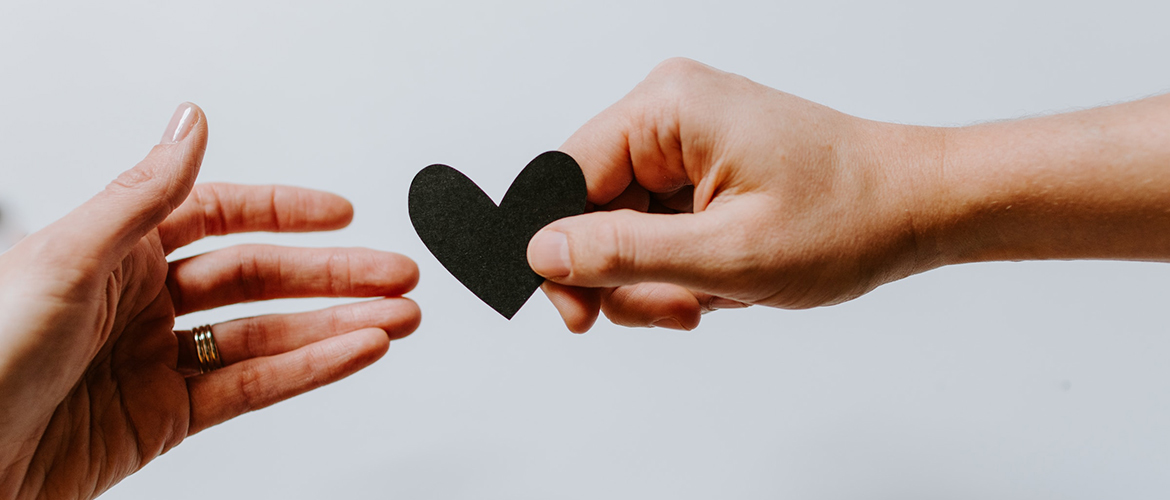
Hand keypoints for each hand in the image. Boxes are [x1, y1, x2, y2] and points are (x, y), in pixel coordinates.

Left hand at [0, 104, 420, 498]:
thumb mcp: (64, 259)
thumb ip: (143, 195)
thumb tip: (191, 123)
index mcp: (111, 251)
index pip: (216, 216)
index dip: (283, 212)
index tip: (340, 213)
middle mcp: (139, 302)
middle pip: (257, 278)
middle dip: (332, 274)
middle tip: (394, 273)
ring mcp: (156, 362)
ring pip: (266, 336)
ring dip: (336, 325)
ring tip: (396, 318)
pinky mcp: (165, 420)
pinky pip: (252, 388)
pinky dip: (309, 370)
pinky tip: (352, 351)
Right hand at [527, 58, 941, 331]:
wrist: (919, 206)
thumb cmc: (848, 218)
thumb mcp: (727, 254)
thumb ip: (624, 254)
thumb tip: (541, 252)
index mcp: (667, 108)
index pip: (563, 179)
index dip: (560, 254)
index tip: (578, 316)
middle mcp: (669, 112)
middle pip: (591, 209)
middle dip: (625, 276)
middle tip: (677, 310)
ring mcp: (686, 139)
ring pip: (623, 228)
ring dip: (658, 279)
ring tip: (714, 296)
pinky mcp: (702, 166)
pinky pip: (657, 226)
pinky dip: (681, 267)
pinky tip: (725, 280)